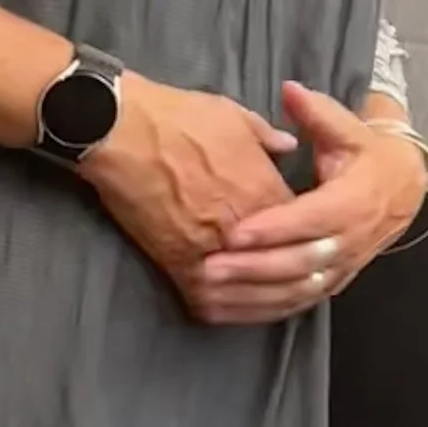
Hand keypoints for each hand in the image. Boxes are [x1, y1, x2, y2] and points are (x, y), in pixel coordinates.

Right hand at [81, 73, 295, 310]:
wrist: (120, 131)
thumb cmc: (176, 117)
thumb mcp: (233, 115)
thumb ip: (266, 138)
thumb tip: (287, 147)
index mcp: (263, 189)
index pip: (303, 226)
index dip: (307, 236)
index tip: (305, 238)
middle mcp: (243, 226)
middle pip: (284, 268)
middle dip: (296, 276)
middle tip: (302, 281)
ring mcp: (210, 248)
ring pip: (252, 292)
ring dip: (265, 301)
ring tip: (272, 302)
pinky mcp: (176, 263)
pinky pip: (211, 301)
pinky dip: (226, 311)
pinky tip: (232, 311)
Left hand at [190, 82, 426, 327]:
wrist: (404, 187)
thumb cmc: (368, 153)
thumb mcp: (349, 129)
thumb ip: (318, 113)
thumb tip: (291, 90)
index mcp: (354, 201)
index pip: (311, 220)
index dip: (273, 229)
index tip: (234, 231)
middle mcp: (349, 240)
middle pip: (299, 262)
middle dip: (253, 268)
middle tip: (208, 268)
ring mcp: (341, 267)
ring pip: (296, 289)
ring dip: (252, 294)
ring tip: (208, 290)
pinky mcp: (331, 282)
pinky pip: (295, 303)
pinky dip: (260, 310)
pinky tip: (224, 309)